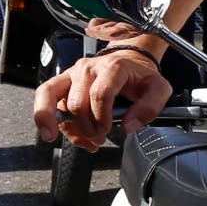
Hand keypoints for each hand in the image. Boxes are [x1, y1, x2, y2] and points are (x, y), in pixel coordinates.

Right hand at [34, 46, 171, 150]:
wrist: (128, 64)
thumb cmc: (141, 78)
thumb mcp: (159, 89)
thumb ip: (150, 107)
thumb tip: (128, 126)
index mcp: (113, 66)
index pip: (100, 94)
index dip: (102, 118)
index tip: (109, 131)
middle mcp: (87, 68)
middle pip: (77, 103)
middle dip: (88, 128)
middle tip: (101, 137)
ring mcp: (71, 74)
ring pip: (55, 102)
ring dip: (67, 128)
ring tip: (84, 141)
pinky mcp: (61, 82)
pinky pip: (47, 102)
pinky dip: (54, 123)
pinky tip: (71, 136)